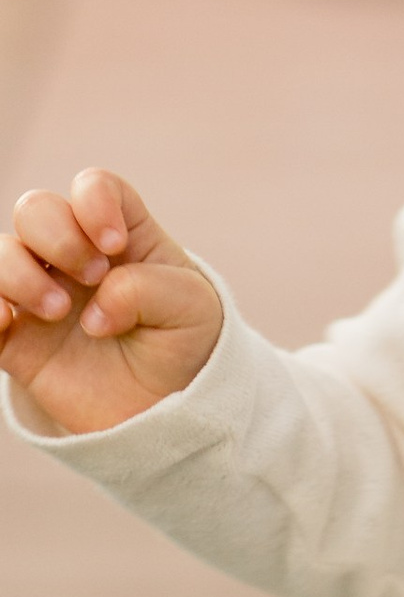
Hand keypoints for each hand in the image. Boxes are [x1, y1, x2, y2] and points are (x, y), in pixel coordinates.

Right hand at [0, 170, 220, 435]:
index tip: (114, 244)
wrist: (165, 409)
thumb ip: (148, 290)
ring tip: (60, 312)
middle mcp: (73, 255)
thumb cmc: (183, 344)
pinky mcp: (15, 337)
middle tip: (93, 276)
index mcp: (122, 234)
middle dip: (57, 236)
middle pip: (35, 208)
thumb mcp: (192, 309)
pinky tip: (6, 324)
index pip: (93, 187)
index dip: (93, 204)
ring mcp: (40, 292)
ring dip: (21, 274)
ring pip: (1, 251)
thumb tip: (92, 312)